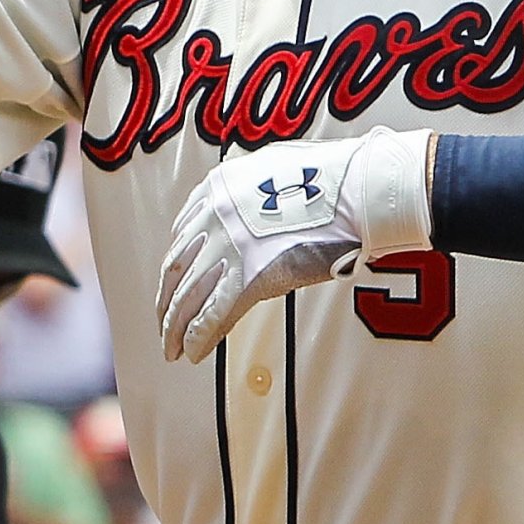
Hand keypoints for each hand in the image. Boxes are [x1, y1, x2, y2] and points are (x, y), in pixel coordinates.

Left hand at [157, 128, 433, 362]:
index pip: (183, 236)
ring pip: (187, 297)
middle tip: (164, 325)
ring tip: (173, 350)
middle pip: (176, 269)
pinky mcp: (246, 277)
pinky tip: (194, 354)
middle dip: (167, 302)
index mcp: (218, 188)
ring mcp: (226, 247)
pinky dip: (198, 338)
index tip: (176, 286)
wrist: (359, 190)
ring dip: (175, 328)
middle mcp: (212, 216)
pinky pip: (211, 315)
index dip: (177, 267)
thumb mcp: (279, 169)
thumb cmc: (336, 180)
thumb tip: (261, 207)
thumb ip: (256, 191)